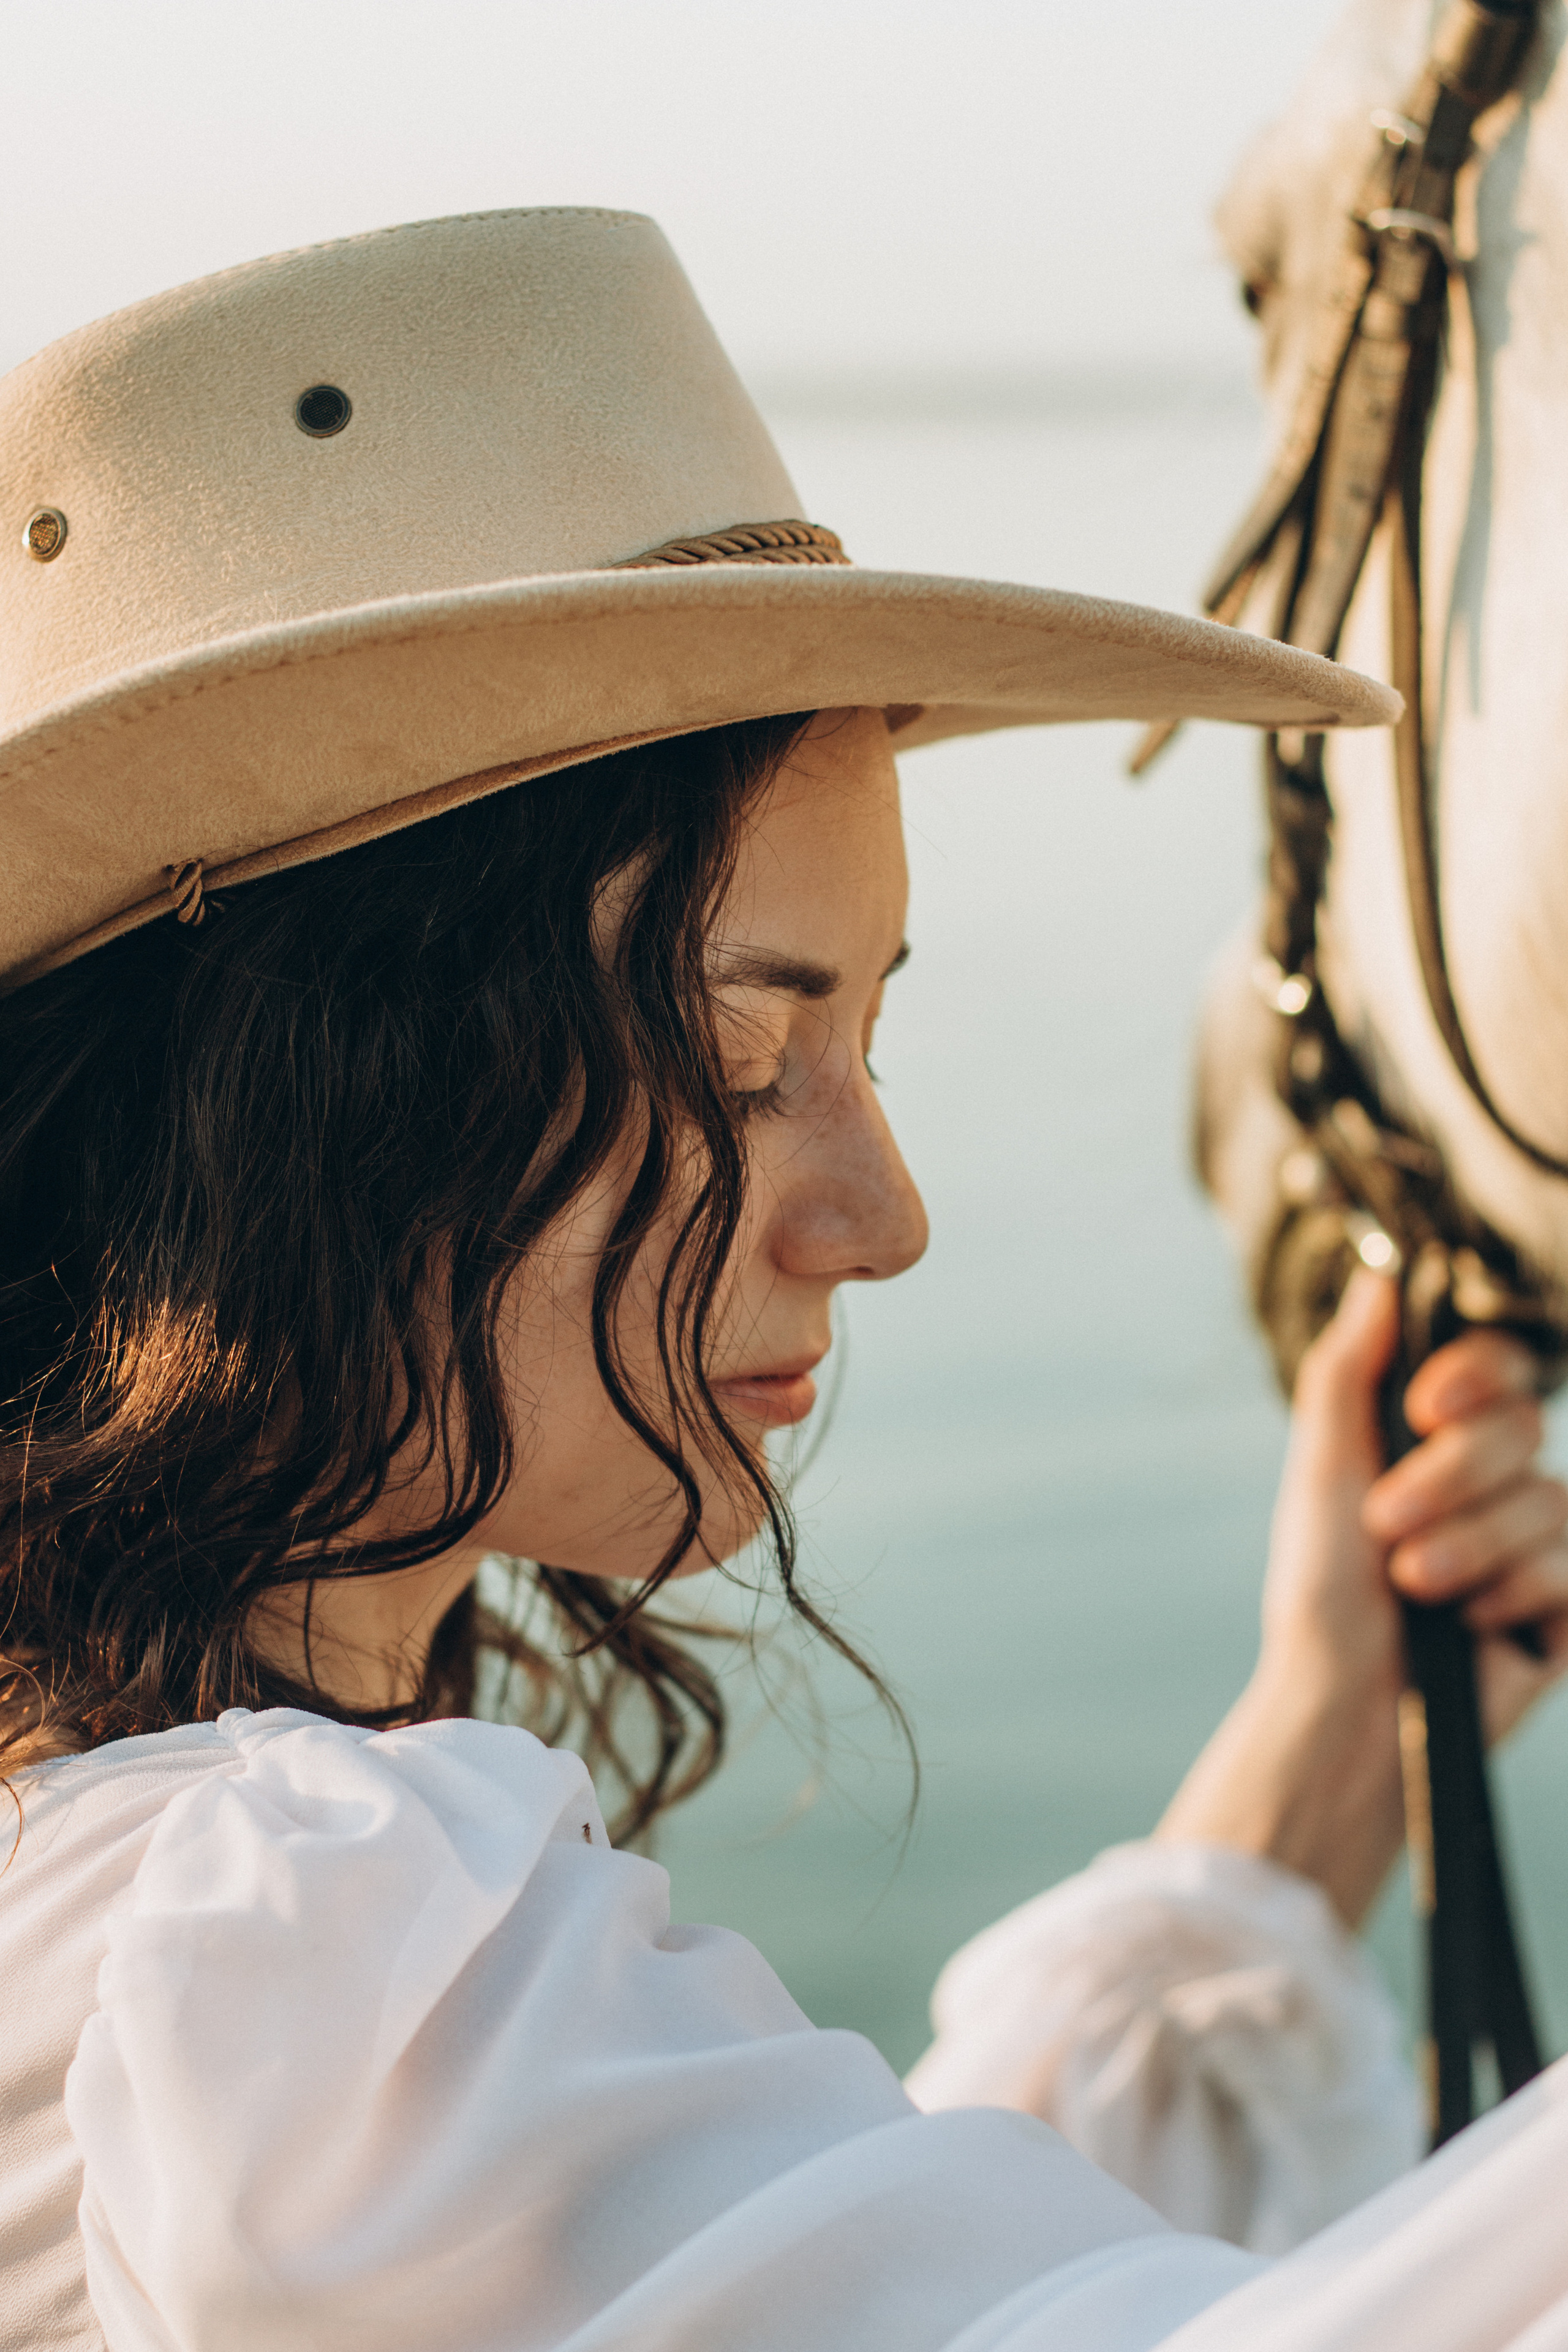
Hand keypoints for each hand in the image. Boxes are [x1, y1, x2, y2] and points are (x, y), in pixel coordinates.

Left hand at [1156, 1268, 1567, 1925]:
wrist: (1347, 1703)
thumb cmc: (1321, 1589)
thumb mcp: (1322, 1466)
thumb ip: (1350, 1366)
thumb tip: (1380, 1273)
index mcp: (1435, 1438)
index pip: (1498, 1366)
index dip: (1473, 1376)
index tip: (1424, 1408)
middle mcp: (1491, 1481)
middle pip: (1522, 1428)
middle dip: (1449, 1480)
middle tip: (1389, 1527)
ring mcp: (1534, 1542)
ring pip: (1546, 1500)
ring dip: (1470, 1547)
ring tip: (1416, 1586)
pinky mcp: (1564, 1604)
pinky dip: (1511, 1592)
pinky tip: (1470, 1623)